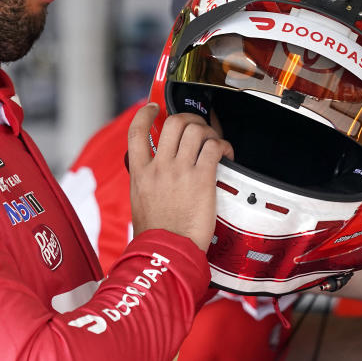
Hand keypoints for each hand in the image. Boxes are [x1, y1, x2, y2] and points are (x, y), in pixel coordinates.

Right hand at [126, 103, 233, 250]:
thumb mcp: (139, 201)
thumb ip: (146, 181)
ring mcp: (180, 171)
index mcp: (140, 172)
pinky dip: (223, 145)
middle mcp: (159, 167)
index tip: (153, 108)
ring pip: (196, 131)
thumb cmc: (156, 235)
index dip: (145, 114)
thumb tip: (154, 171)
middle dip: (189, 119)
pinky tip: (225, 153)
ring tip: (214, 142)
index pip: (136, 131)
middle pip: (173, 123)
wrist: (167, 252)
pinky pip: (214, 148)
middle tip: (197, 127)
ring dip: (209, 132)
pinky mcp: (202, 179)